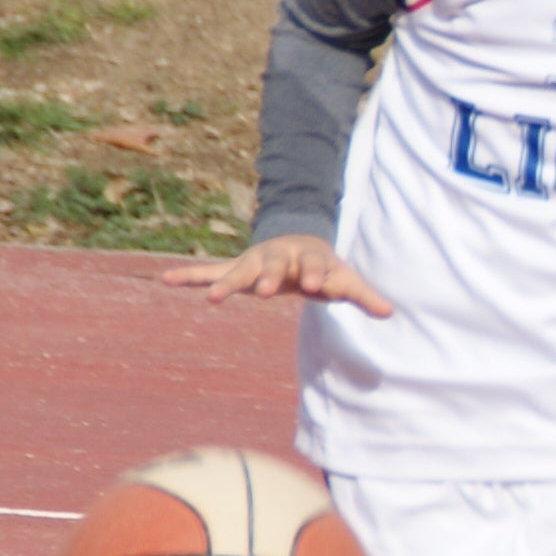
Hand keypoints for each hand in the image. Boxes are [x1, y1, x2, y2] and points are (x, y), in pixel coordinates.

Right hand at [165, 234, 392, 317]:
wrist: (297, 243)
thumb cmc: (323, 267)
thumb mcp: (344, 279)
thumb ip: (362, 295)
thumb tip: (390, 312)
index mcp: (307, 258)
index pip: (314, 267)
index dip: (316, 275)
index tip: (316, 287)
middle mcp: (277, 257)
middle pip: (271, 266)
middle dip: (267, 277)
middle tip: (264, 291)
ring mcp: (254, 262)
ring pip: (237, 271)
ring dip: (224, 284)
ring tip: (210, 298)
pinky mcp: (236, 270)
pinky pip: (209, 272)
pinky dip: (190, 276)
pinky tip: (165, 280)